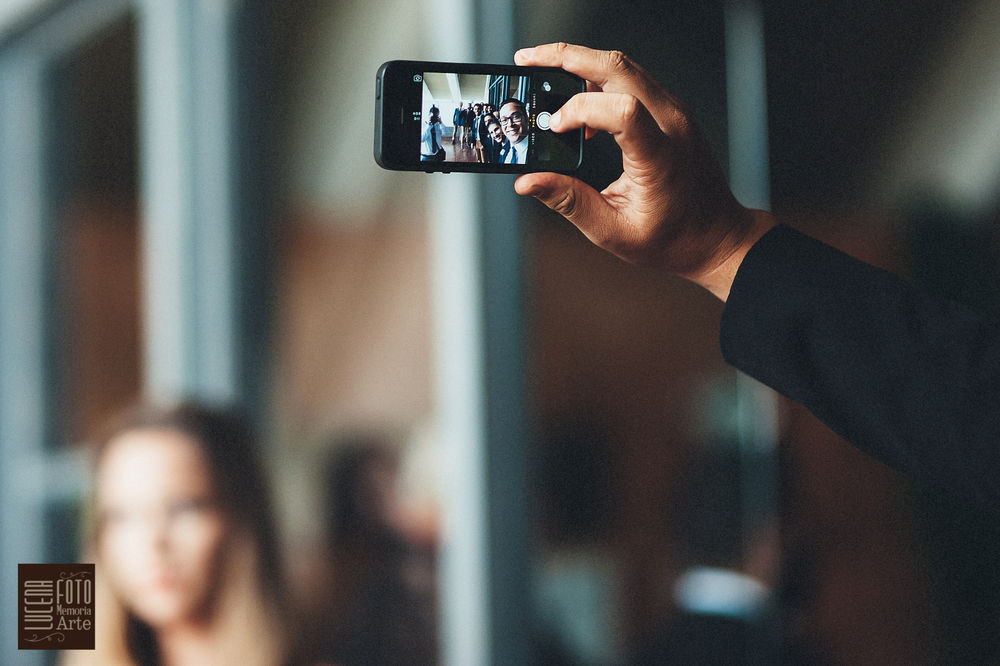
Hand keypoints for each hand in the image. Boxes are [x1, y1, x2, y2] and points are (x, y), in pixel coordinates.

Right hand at [514, 43, 774, 300]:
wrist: (717, 235)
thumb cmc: (673, 239)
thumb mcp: (614, 232)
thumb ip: (570, 203)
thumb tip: (527, 182)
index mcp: (659, 155)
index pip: (622, 109)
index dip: (580, 109)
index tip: (555, 128)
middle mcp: (671, 123)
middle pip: (616, 67)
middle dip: (565, 58)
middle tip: (526, 62)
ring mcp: (673, 112)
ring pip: (622, 66)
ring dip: (580, 62)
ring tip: (542, 74)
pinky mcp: (670, 111)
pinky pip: (631, 80)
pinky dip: (598, 79)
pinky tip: (579, 105)